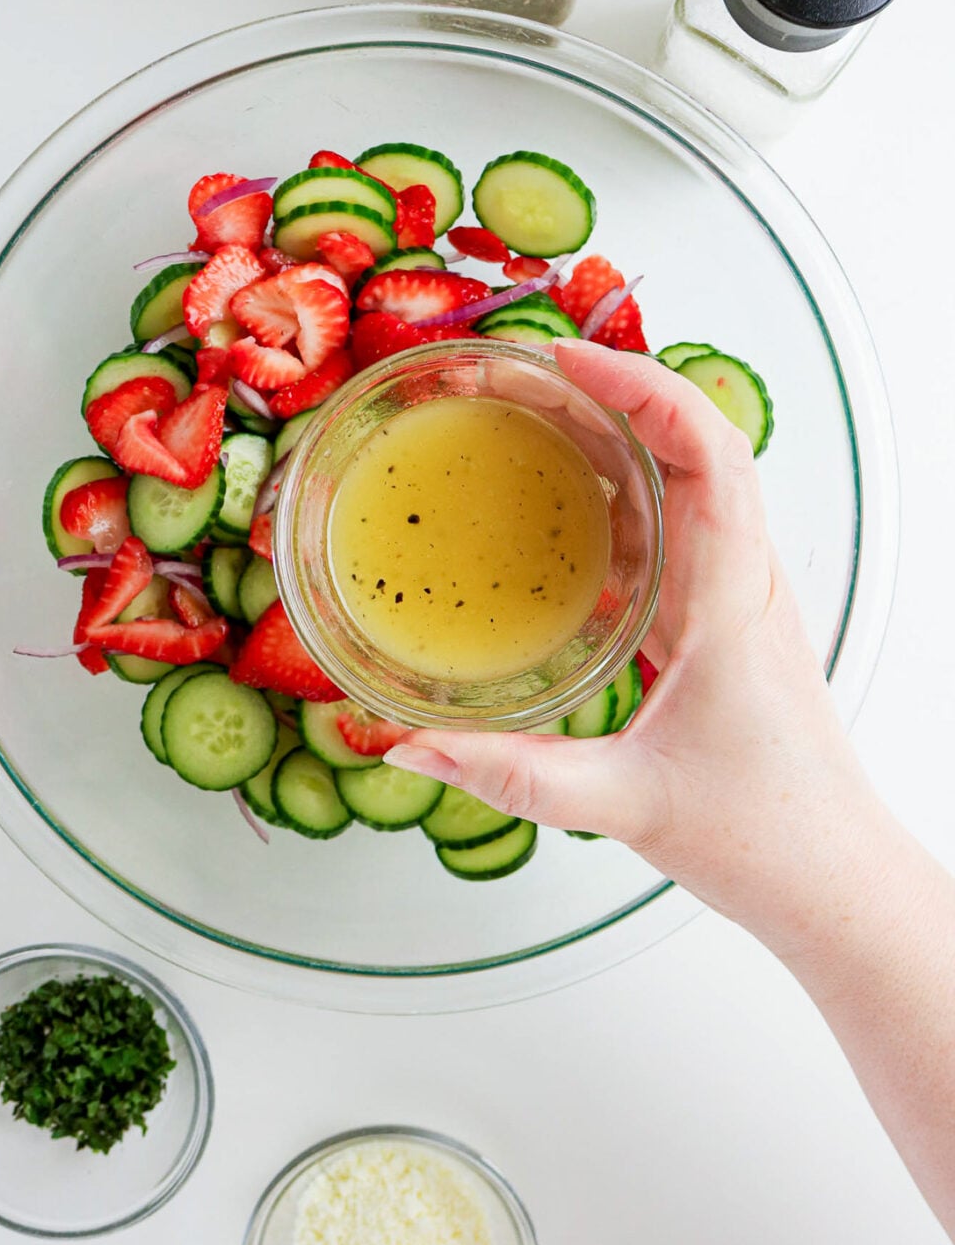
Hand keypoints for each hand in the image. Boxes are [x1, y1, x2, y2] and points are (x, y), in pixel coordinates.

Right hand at [385, 339, 876, 949]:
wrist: (834, 882)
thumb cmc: (765, 838)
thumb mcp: (624, 806)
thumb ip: (511, 776)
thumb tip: (410, 746)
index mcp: (732, 600)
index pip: (707, 450)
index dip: (641, 388)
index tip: (561, 362)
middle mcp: (740, 583)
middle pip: (688, 446)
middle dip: (606, 394)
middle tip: (514, 379)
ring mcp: (731, 602)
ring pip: (678, 487)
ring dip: (610, 443)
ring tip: (524, 421)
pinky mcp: (714, 629)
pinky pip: (665, 538)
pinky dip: (610, 507)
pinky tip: (549, 522)